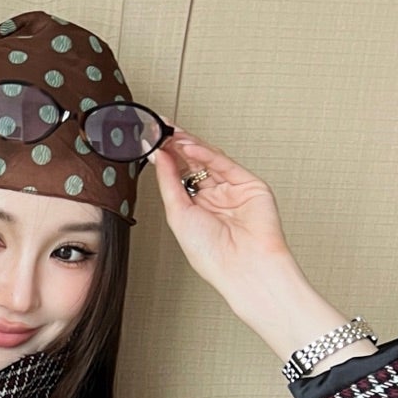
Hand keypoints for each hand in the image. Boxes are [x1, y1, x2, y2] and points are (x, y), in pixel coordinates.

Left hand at [146, 127, 294, 313]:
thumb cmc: (212, 254)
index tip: (149, 144)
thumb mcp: (178, 215)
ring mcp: (231, 190)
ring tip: (169, 134)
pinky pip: (224, 164)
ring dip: (188, 146)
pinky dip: (206, 153)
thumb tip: (158, 157)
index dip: (164, 160)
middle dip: (175, 147)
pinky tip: (188, 147)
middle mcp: (213, 199)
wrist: (243, 266)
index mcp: (195, 210)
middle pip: (192, 165)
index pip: (177, 178)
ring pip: (209, 160)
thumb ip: (168, 183)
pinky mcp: (249, 184)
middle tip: (158, 131)